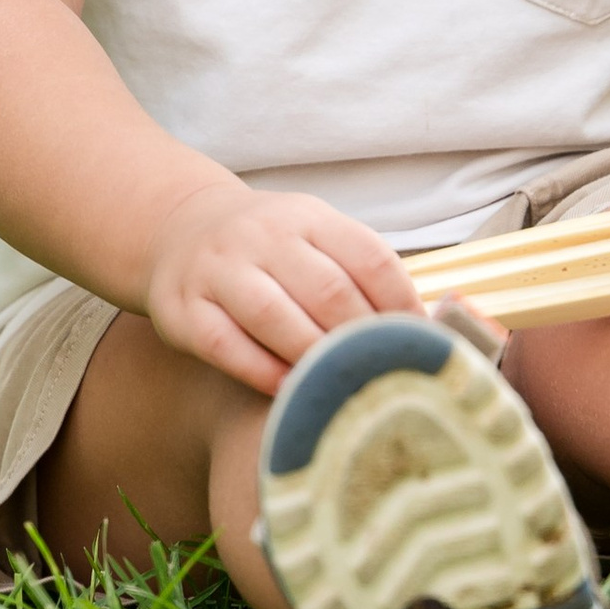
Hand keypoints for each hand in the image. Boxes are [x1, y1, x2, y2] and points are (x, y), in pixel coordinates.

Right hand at [144, 181, 414, 395]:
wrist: (181, 230)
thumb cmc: (270, 250)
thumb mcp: (314, 237)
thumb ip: (359, 274)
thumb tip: (427, 329)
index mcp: (308, 216)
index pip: (369, 258)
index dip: (402, 306)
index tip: (422, 345)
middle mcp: (263, 236)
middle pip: (326, 290)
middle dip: (361, 339)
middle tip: (386, 377)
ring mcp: (219, 270)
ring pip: (275, 316)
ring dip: (314, 357)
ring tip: (341, 388)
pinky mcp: (184, 309)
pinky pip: (226, 345)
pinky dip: (262, 372)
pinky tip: (289, 392)